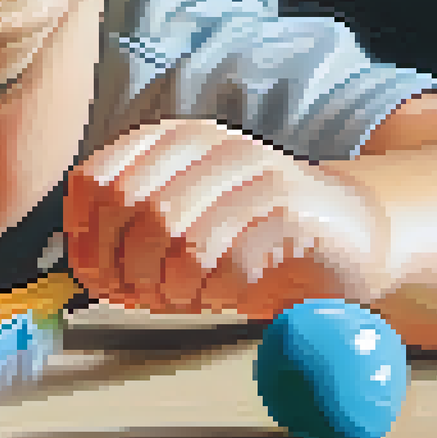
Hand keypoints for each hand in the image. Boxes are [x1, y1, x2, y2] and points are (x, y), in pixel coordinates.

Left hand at [63, 119, 391, 319]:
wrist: (349, 235)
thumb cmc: (253, 235)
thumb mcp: (183, 224)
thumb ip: (131, 235)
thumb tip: (87, 269)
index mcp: (172, 141)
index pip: (95, 179)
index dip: (86, 237)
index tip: (101, 274)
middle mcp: (208, 144)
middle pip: (128, 206)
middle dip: (125, 265)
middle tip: (142, 296)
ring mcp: (249, 172)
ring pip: (172, 231)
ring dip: (168, 282)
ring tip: (184, 296)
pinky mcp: (286, 209)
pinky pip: (222, 260)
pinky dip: (211, 292)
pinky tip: (222, 295)